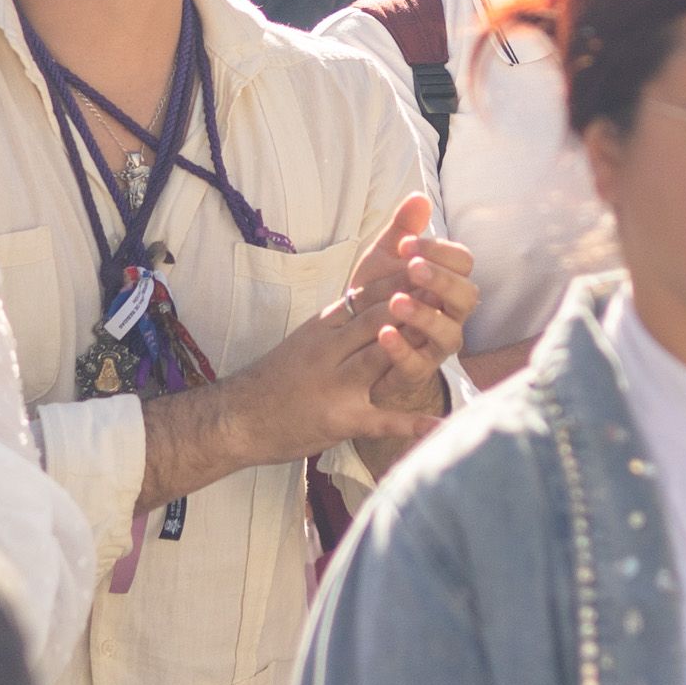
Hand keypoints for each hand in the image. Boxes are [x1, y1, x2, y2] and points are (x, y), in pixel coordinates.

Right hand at [133, 195, 473, 508]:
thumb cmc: (281, 374)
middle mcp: (328, 349)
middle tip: (447, 285)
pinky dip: (410, 423)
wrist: (238, 416)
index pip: (364, 293)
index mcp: (324, 325)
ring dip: (408, 345)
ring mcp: (334, 384)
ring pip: (376, 358)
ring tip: (443, 332)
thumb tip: (370, 287)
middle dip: (410, 300)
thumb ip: (345, 313)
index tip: (430, 261)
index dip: (398, 276)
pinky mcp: (339, 419)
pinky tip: (438, 424)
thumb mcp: (309, 334)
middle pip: (374, 317)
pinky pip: (380, 421)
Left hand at [336, 195, 475, 422]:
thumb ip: (402, 230)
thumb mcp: (384, 260)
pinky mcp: (415, 371)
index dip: (439, 251)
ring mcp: (435, 345)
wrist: (353, 341)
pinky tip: (383, 333)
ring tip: (397, 301)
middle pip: (467, 297)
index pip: (462, 263)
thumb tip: (418, 197)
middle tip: (412, 266)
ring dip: (426, 316)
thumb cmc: (379, 297)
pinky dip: (401, 350)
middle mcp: (450, 315)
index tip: (405, 243)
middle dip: (442, 279)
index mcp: (447, 283)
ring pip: (449, 334)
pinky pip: (417, 365)